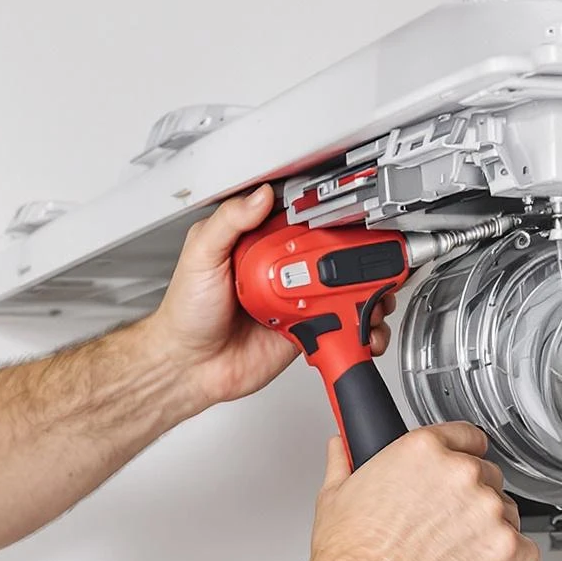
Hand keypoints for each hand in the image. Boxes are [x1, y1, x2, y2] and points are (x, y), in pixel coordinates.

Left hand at [136, 185, 400, 410]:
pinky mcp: (303, 330)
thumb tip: (260, 195)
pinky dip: (355, 326)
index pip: (301, 221)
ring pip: (340, 289)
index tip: (353, 215)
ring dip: (364, 291)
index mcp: (260, 245)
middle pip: (331, 254)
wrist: (188, 365)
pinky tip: (360, 324)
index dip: (329, 216)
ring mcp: (295, 300)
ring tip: (375, 293)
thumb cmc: (186, 311)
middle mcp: (282, 270)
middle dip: (360, 256)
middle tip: (373, 259)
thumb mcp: (200, 254)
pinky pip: (336, 325)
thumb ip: (229, 222)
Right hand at [306, 425, 538, 560]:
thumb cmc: (351, 558)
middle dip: (473, 501)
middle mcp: (461, 473)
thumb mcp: (335, 497)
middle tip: (449, 528)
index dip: (464, 457)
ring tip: (462, 556)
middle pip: (488, 477)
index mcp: (423, 451)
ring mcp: (488, 510)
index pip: (468, 437)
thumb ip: (345, 463)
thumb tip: (343, 448)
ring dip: (492, 532)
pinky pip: (528, 552)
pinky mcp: (507, 549)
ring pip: (508, 514)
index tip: (460, 474)